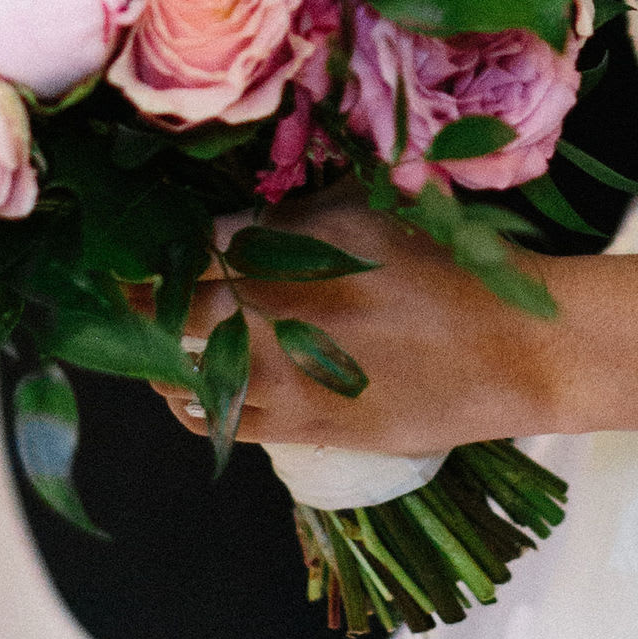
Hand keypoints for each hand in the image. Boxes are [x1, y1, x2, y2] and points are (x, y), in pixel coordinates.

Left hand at [154, 192, 567, 456]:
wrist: (515, 351)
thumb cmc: (450, 268)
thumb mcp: (369, 212)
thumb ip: (294, 217)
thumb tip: (236, 217)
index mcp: (291, 250)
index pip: (185, 248)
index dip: (147, 249)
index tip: (125, 246)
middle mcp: (276, 313)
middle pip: (171, 310)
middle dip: (138, 301)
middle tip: (122, 293)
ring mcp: (287, 377)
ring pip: (185, 372)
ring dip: (160, 356)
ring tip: (154, 343)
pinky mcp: (307, 426)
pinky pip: (222, 420)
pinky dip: (195, 403)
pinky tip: (189, 390)